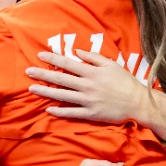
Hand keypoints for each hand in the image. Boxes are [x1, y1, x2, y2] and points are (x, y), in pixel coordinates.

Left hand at [30, 49, 154, 125]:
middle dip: (43, 74)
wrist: (138, 103)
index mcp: (92, 72)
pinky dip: (59, 111)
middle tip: (28, 71)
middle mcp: (87, 86)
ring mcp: (88, 101)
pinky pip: (71, 112)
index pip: (67, 63)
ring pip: (62, 96)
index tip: (39, 55)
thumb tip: (76, 52)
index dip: (53, 58)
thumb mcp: (111, 64)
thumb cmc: (125, 82)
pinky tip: (48, 109)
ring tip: (32, 88)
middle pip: (60, 79)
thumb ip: (93, 58)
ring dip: (45, 92)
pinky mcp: (90, 114)